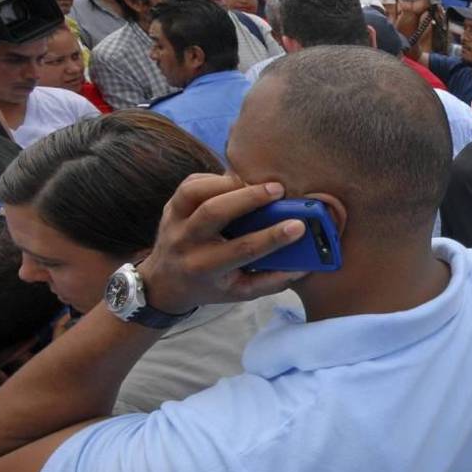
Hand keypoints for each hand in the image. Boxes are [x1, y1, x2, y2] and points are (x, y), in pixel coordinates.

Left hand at [138, 174, 307, 314]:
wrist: (165, 282)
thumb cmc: (210, 286)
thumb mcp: (240, 292)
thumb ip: (272, 281)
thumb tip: (306, 265)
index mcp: (205, 268)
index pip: (242, 250)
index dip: (272, 237)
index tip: (298, 226)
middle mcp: (185, 243)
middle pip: (213, 212)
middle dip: (249, 198)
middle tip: (278, 189)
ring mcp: (173, 221)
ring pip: (195, 191)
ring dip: (228, 183)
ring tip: (255, 183)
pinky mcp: (171, 205)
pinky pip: (191, 183)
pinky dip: (215, 179)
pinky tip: (235, 183)